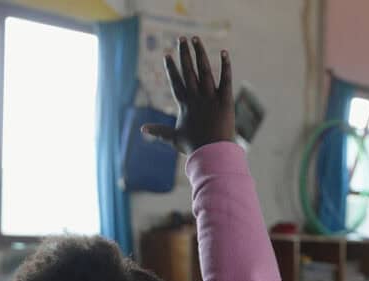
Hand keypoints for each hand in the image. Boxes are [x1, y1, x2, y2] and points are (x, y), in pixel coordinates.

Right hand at [141, 36, 233, 153]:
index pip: (176, 82)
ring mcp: (211, 97)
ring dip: (200, 54)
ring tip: (196, 39)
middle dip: (184, 54)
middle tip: (181, 39)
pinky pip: (226, 79)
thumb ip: (159, 131)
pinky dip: (225, 66)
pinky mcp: (226, 100)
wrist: (213, 153)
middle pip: (189, 71)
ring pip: (205, 71)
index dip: (171, 68)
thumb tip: (142, 129)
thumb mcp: (174, 138)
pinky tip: (224, 52)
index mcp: (185, 104)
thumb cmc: (194, 147)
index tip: (166, 55)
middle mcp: (196, 97)